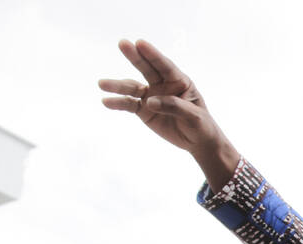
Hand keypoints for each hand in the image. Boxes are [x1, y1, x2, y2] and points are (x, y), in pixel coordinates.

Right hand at [99, 39, 237, 186]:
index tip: (140, 43)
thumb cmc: (201, 125)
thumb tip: (150, 101)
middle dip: (134, 57)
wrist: (197, 142)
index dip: (153, 55)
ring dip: (118, 85)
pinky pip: (129, 105)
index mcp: (179, 81)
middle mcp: (162, 85)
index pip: (165, 66)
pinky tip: (106, 102)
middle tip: (122, 43)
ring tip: (102, 84)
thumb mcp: (193, 116)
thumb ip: (174, 106)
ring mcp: (151, 96)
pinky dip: (118, 103)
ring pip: (132, 87)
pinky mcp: (144, 110)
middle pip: (146, 69)